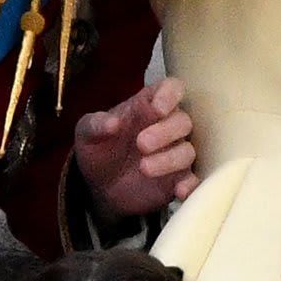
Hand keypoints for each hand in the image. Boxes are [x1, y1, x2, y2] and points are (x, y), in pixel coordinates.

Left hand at [75, 77, 198, 217]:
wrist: (100, 186)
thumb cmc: (99, 148)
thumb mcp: (87, 134)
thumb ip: (96, 125)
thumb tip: (113, 122)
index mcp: (148, 105)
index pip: (171, 89)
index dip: (169, 95)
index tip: (157, 108)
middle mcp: (168, 126)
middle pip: (183, 120)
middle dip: (165, 131)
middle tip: (141, 143)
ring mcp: (175, 152)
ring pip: (187, 151)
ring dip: (169, 159)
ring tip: (144, 168)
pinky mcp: (179, 178)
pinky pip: (194, 180)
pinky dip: (191, 185)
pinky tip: (179, 191)